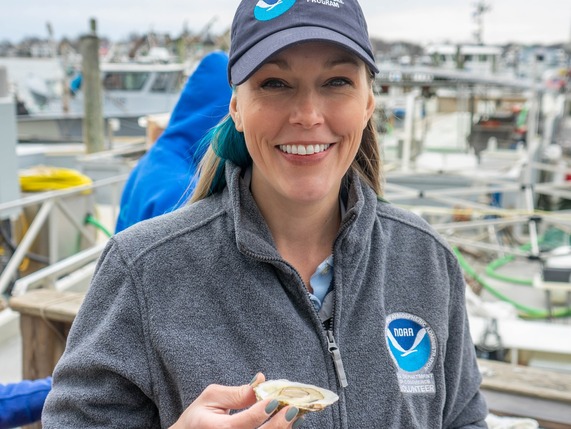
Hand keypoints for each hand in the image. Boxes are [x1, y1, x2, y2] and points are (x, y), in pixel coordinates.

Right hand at [169, 373, 304, 428]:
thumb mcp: (211, 398)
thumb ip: (237, 392)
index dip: (259, 412)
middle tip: (292, 409)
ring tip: (293, 415)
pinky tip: (287, 424)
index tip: (275, 399)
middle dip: (277, 425)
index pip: (242, 424)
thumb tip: (261, 381)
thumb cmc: (199, 417)